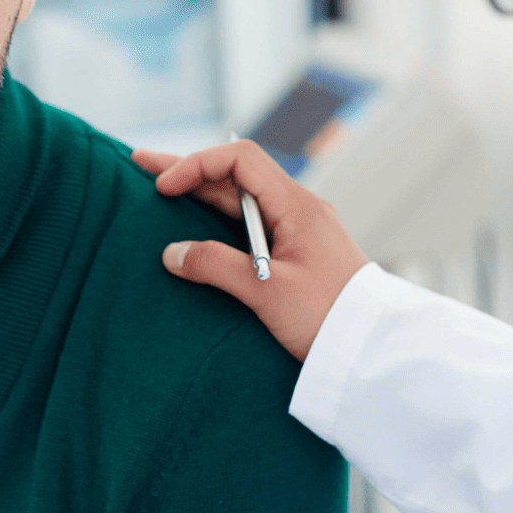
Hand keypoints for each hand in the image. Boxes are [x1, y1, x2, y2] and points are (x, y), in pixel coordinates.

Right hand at [130, 141, 368, 359]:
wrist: (372, 352)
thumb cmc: (328, 319)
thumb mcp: (266, 292)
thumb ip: (216, 267)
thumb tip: (172, 253)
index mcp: (297, 206)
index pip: (241, 160)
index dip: (197, 165)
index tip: (163, 188)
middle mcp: (298, 209)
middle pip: (236, 176)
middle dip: (188, 170)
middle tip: (140, 166)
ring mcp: (298, 231)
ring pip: (241, 201)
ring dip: (200, 194)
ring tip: (160, 191)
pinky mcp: (297, 254)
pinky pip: (251, 226)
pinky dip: (218, 221)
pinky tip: (195, 228)